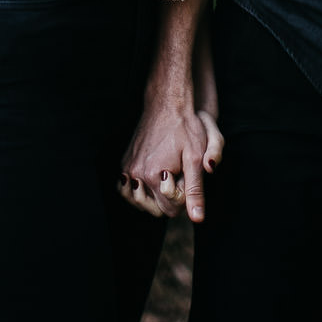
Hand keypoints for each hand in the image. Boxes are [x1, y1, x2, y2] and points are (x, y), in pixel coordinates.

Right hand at [119, 97, 221, 223]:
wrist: (167, 103)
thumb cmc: (185, 128)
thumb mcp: (195, 158)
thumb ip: (195, 191)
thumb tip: (197, 218)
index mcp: (153, 176)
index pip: (170, 211)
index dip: (183, 199)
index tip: (187, 179)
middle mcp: (135, 174)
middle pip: (154, 209)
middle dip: (169, 198)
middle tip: (178, 175)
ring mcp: (127, 167)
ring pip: (140, 200)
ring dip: (154, 195)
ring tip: (167, 176)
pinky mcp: (125, 161)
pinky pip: (130, 187)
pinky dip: (141, 189)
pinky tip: (153, 177)